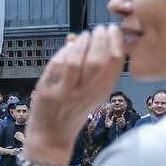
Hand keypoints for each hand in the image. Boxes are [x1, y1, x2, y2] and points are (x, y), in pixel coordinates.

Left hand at [27, 27, 123, 157]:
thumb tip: (94, 40)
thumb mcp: (92, 94)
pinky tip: (69, 45)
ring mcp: (67, 93)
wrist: (51, 137)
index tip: (114, 30)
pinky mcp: (49, 93)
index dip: (116, 43)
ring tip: (86, 34)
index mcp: (101, 93)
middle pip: (98, 61)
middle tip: (100, 29)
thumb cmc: (73, 112)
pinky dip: (64, 52)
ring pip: (78, 62)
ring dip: (83, 43)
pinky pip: (58, 67)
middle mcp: (86, 93)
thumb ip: (96, 72)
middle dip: (101, 40)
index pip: (115, 64)